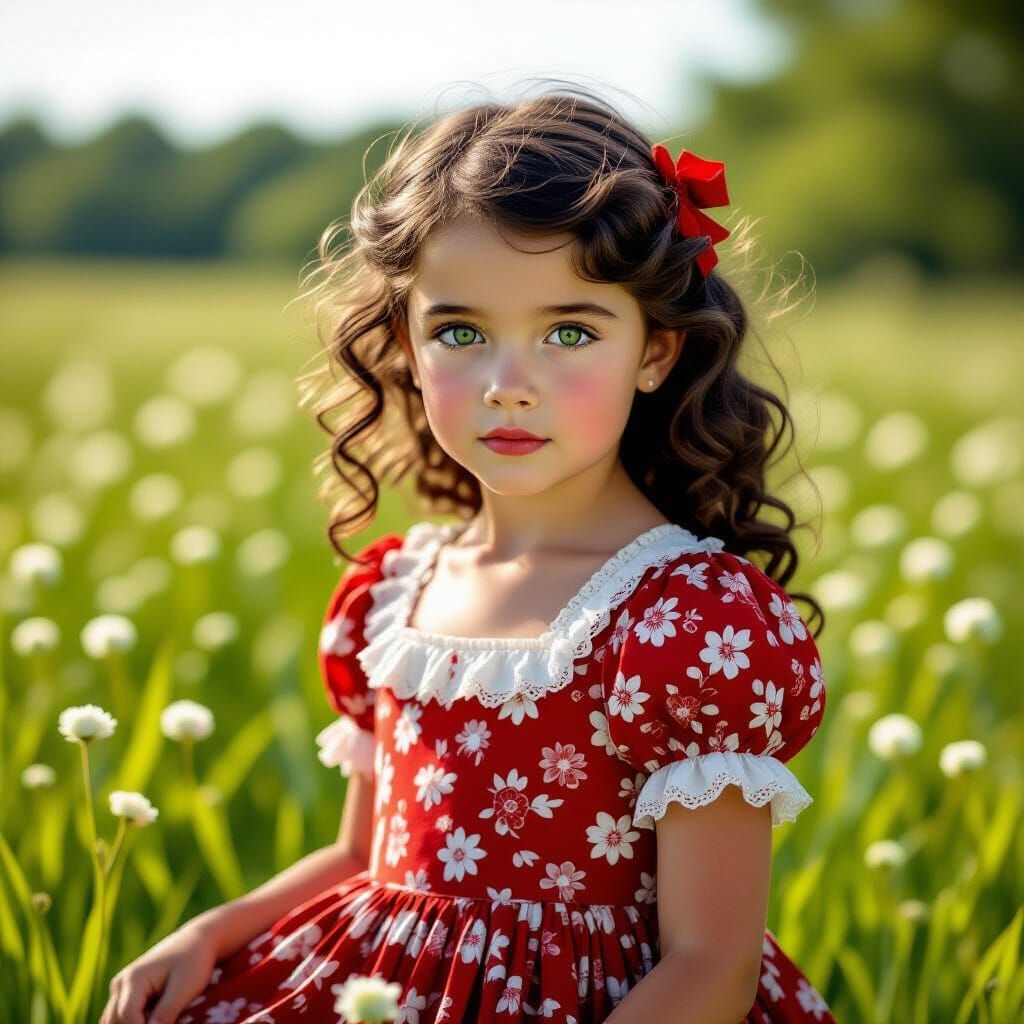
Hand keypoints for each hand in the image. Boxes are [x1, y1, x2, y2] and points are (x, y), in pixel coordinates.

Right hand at [99, 919, 221, 1023]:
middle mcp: (121, 982)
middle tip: (163, 1020)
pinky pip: (121, 1015)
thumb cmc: (194, 961)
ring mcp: (122, 986)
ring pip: (113, 1019)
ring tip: (159, 1018)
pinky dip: (134, 1020)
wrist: (198, 939)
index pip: (127, 1016)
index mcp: (134, 978)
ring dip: (132, 1023)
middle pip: (115, 1020)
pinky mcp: (127, 991)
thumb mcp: (185, 988)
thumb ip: (165, 1013)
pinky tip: (154, 1017)